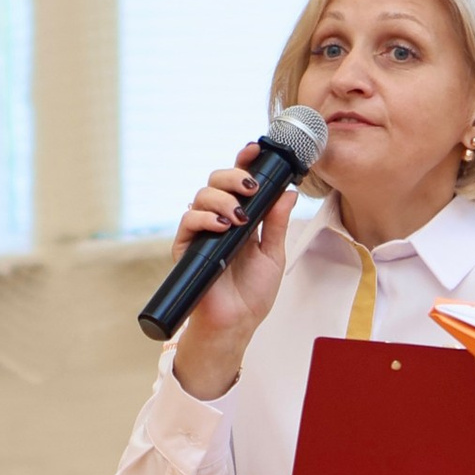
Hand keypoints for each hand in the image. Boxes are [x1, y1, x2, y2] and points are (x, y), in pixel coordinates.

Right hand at [166, 153, 297, 395]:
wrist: (235, 324)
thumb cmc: (252, 294)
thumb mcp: (273, 255)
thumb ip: (277, 223)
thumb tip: (287, 191)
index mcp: (241, 218)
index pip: (238, 182)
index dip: (244, 161)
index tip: (256, 150)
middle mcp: (219, 220)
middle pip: (217, 181)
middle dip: (233, 176)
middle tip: (251, 188)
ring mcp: (201, 232)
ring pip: (201, 195)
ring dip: (222, 199)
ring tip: (239, 217)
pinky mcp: (186, 247)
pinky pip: (188, 220)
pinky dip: (204, 218)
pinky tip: (221, 226)